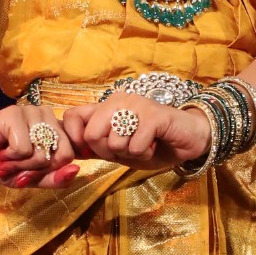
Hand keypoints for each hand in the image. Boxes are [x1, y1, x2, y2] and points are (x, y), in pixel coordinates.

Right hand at [0, 103, 79, 189]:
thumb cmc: (4, 166)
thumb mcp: (34, 179)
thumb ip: (56, 178)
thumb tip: (75, 170)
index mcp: (56, 128)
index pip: (70, 155)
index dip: (50, 171)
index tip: (31, 170)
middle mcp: (46, 116)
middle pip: (60, 155)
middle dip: (36, 170)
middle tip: (18, 167)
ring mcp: (30, 112)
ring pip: (42, 152)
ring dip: (22, 165)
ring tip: (8, 159)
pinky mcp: (13, 114)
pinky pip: (24, 148)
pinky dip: (11, 158)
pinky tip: (1, 151)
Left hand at [62, 97, 212, 170]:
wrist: (188, 140)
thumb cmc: (153, 144)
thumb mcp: (119, 149)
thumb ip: (94, 147)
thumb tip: (67, 152)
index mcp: (106, 107)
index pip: (73, 116)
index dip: (75, 138)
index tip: (90, 151)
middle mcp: (118, 100)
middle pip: (91, 134)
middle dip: (107, 152)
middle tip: (127, 149)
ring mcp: (136, 105)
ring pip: (114, 143)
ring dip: (130, 154)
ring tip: (144, 144)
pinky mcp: (154, 116)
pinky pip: (135, 146)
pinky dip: (145, 153)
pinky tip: (155, 144)